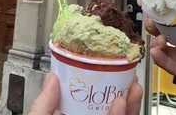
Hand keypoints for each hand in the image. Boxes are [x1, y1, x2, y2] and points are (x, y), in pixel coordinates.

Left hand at [28, 73, 142, 114]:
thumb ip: (43, 105)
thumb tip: (52, 77)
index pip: (87, 99)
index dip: (99, 81)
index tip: (107, 66)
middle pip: (108, 105)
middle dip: (122, 88)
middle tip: (129, 71)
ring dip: (130, 101)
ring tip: (133, 84)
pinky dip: (124, 114)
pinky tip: (123, 102)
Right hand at [148, 10, 175, 114]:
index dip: (175, 10)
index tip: (164, 3)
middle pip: (173, 31)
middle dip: (160, 25)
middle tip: (152, 21)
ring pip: (169, 48)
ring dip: (158, 42)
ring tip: (156, 39)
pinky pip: (173, 66)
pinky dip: (162, 60)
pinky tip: (156, 53)